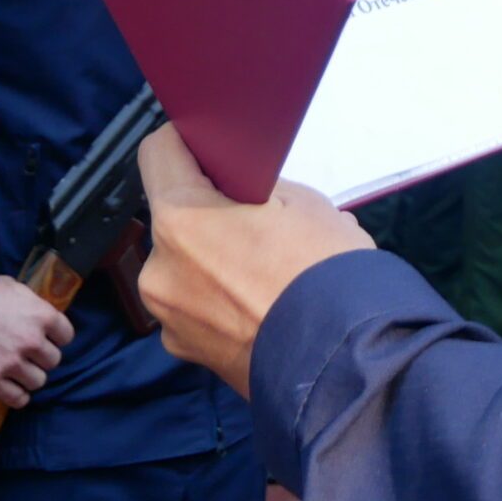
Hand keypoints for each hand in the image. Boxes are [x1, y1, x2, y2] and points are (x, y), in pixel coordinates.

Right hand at [0, 274, 74, 407]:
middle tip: (29, 356)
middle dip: (42, 359)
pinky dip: (18, 397)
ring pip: (38, 381)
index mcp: (41, 315)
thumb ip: (29, 302)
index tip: (48, 339)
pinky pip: (17, 398)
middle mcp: (32, 341)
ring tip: (20, 374)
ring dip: (30, 378)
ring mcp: (12, 363)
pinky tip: (14, 391)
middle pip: (53, 360)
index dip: (57, 338)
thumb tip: (34, 310)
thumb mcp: (10, 288)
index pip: (66, 335)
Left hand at [137, 125, 372, 398]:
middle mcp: (158, 268)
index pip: (158, 153)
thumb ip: (257, 191)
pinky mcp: (185, 351)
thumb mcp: (304, 203)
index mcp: (181, 219)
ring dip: (214, 261)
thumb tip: (244, 198)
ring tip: (269, 270)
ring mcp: (168, 316)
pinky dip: (221, 301)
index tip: (207, 145)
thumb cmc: (324, 271)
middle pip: (175, 218)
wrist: (343, 358)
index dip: (185, 142)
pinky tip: (263, 304)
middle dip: (210, 213)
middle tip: (259, 220)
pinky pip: (196, 308)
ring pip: (186, 266)